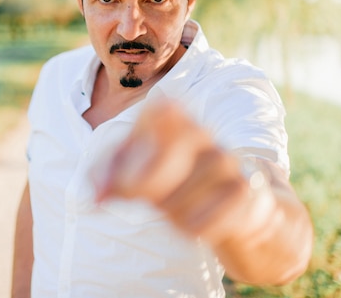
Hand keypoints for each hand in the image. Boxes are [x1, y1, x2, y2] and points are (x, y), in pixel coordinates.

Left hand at [93, 100, 274, 246]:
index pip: (158, 111)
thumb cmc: (177, 183)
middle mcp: (201, 133)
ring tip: (179, 207)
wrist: (240, 211)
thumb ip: (108, 175)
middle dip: (140, 186)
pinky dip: (193, 229)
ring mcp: (225, 161)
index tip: (120, 173)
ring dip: (170, 213)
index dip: (131, 147)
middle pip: (160, 160)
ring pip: (178, 198)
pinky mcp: (245, 192)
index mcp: (173, 119)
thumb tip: (95, 197)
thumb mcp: (139, 172)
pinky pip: (202, 221)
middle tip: (131, 197)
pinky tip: (201, 222)